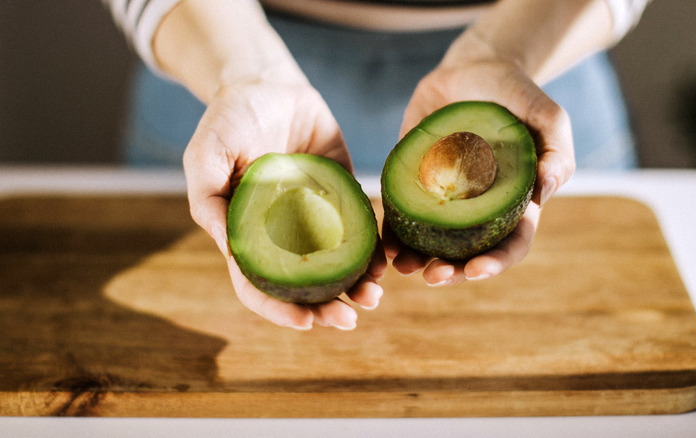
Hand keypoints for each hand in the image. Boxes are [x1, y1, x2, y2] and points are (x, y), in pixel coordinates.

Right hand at [183, 79, 385, 329]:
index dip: (280, 308)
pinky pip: (361, 227)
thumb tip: (232, 250)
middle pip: (304, 284)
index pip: (259, 284)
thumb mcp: (206, 156)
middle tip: (350, 319)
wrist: (268, 84)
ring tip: (375, 295)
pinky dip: (373, 248)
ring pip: (337, 263)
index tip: (307, 322)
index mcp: (248, 234)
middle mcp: (283, 233)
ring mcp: (315, 216)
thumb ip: (210, 200)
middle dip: (326, 307)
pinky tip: (386, 259)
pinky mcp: (342, 194)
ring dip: (356, 285)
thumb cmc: (228, 120)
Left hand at [388, 36, 574, 285]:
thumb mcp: (547, 116)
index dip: (496, 262)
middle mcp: (478, 208)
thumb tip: (546, 192)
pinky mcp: (414, 182)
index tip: (476, 271)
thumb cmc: (516, 94)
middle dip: (452, 272)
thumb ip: (557, 152)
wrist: (472, 68)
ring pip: (432, 242)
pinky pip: (402, 213)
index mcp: (513, 203)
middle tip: (433, 277)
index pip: (511, 243)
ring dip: (419, 261)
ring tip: (403, 268)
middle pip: (468, 253)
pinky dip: (393, 233)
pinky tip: (384, 245)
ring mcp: (444, 198)